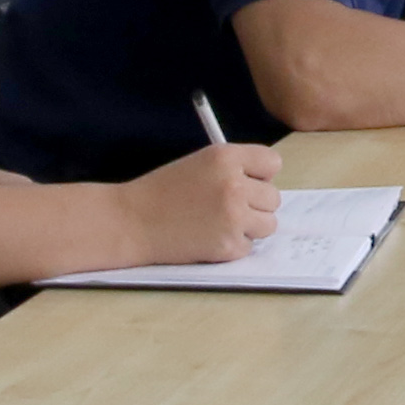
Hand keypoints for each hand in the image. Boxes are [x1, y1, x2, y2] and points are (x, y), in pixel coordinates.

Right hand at [113, 141, 280, 264]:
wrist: (131, 221)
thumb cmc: (162, 192)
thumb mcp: (199, 163)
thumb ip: (234, 169)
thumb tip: (267, 186)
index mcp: (225, 157)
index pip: (272, 162)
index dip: (260, 175)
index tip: (247, 182)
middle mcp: (234, 185)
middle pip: (273, 198)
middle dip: (255, 205)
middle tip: (225, 208)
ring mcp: (233, 217)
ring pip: (268, 224)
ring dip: (249, 227)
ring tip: (219, 223)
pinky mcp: (228, 245)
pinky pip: (249, 246)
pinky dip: (232, 246)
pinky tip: (208, 238)